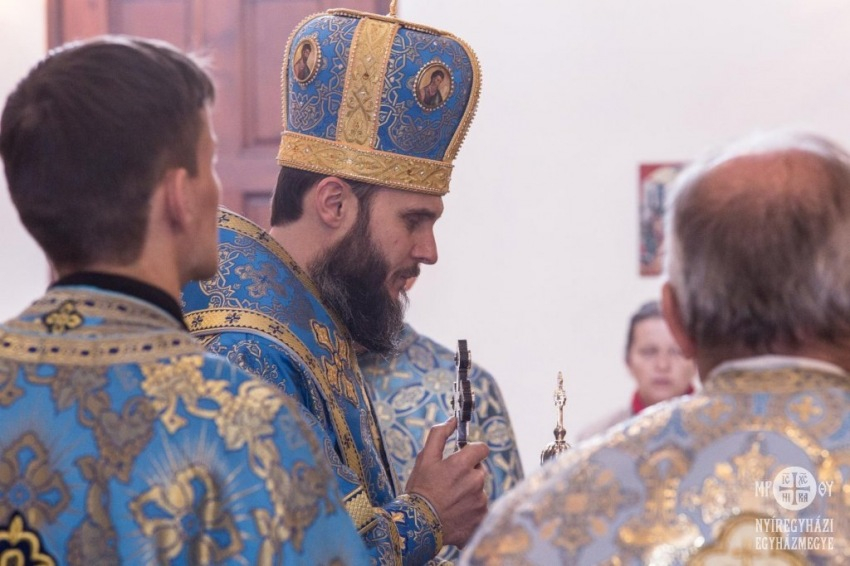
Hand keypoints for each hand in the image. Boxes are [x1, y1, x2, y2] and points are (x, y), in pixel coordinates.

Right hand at [404, 417, 489, 547]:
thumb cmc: (420, 490)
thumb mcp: (424, 458)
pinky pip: (480, 508)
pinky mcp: (481, 518)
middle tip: (449, 483)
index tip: (463, 457)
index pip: (482, 449)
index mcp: (463, 464)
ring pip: (479, 490)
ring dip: (469, 492)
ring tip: (450, 501)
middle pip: (479, 470)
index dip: (473, 451)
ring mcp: (480, 501)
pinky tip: (455, 513)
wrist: (419, 525)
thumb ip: (439, 435)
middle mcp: (476, 482)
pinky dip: (470, 510)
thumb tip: (453, 420)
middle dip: (468, 473)